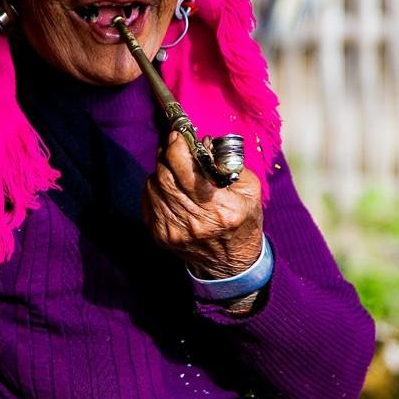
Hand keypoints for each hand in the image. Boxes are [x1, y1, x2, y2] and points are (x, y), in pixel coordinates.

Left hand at [142, 132, 263, 275]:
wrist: (230, 263)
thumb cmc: (243, 221)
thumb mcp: (250, 190)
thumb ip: (229, 163)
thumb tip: (202, 143)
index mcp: (220, 209)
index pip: (186, 171)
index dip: (177, 147)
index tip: (177, 134)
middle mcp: (195, 222)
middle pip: (165, 176)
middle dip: (166, 153)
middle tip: (173, 143)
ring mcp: (174, 231)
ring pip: (153, 186)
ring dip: (161, 169)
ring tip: (173, 165)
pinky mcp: (161, 236)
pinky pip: (148, 199)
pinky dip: (155, 186)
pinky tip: (169, 185)